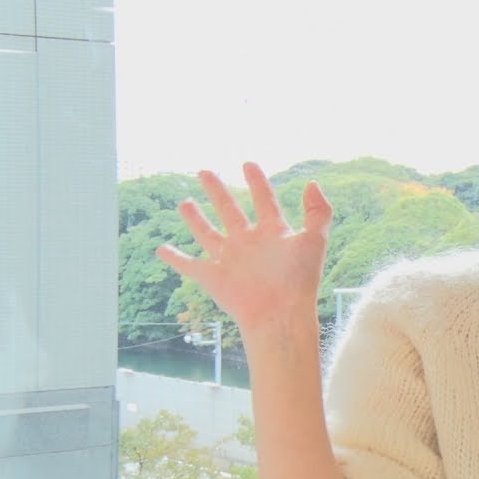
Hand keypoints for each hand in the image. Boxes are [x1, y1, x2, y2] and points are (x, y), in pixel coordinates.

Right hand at [156, 162, 332, 342]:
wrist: (280, 314)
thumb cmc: (300, 279)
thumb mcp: (315, 239)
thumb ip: (318, 211)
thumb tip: (312, 183)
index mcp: (273, 233)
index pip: (264, 200)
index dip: (257, 182)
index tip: (247, 164)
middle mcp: (249, 243)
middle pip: (229, 211)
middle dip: (217, 191)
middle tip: (204, 172)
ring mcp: (230, 260)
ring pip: (208, 233)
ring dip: (195, 218)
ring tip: (184, 202)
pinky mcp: (213, 278)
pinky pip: (189, 265)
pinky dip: (174, 258)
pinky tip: (160, 249)